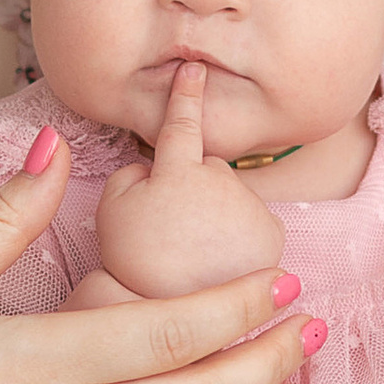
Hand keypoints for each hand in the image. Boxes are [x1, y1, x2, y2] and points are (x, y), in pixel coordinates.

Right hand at [96, 59, 285, 299]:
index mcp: (178, 172)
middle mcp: (221, 182)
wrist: (178, 317)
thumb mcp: (111, 212)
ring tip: (194, 256)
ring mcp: (250, 209)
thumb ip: (128, 174)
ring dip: (216, 216)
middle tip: (170, 229)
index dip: (184, 93)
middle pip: (206, 170)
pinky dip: (240, 238)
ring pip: (230, 198)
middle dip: (192, 188)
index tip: (194, 67)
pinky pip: (253, 223)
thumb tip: (149, 166)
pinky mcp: (272, 238)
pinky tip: (222, 264)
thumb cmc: (137, 266)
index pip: (180, 121)